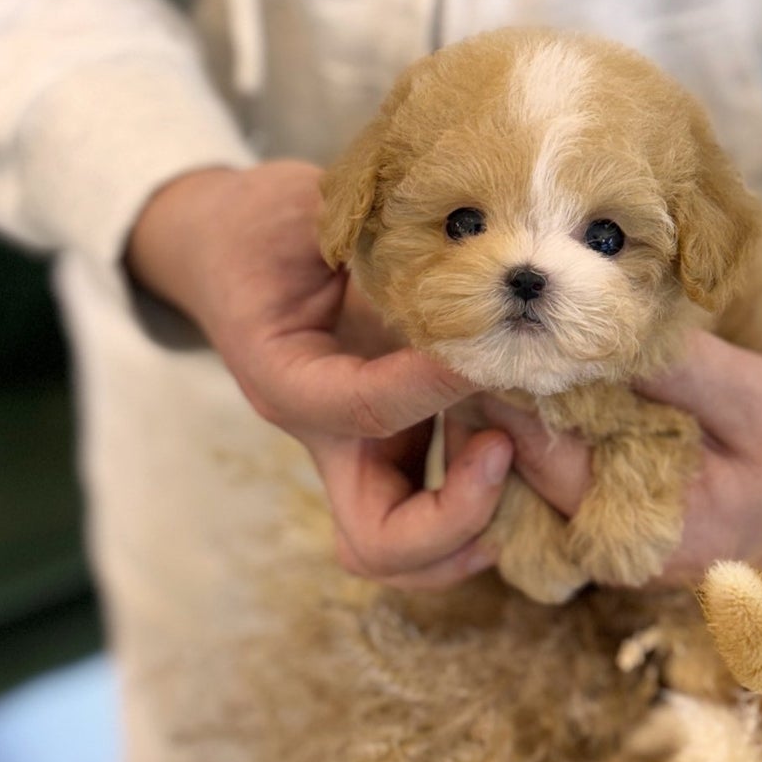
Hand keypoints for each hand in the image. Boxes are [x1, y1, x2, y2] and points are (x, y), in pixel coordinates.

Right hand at [126, 164, 513, 588]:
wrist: (230, 245)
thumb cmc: (262, 227)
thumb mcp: (300, 215)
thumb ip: (369, 238)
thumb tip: (468, 254)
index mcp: (289, 382)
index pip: (364, 411)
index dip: (430, 387)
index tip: (483, 351)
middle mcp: (327, 437)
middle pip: (378, 543)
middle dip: (454, 519)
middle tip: (500, 447)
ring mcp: (364, 451)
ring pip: (411, 547)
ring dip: (481, 520)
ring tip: (525, 448)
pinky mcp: (399, 443)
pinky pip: (443, 501)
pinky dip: (494, 488)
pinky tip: (532, 428)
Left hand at [479, 329, 761, 582]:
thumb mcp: (751, 396)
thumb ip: (666, 368)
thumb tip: (583, 322)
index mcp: (643, 535)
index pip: (536, 452)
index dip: (503, 383)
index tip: (476, 320)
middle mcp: (619, 556)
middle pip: (528, 466)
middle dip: (505, 393)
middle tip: (477, 315)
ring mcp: (623, 548)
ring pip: (545, 471)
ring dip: (530, 407)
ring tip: (508, 332)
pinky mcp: (634, 527)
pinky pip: (574, 473)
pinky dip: (564, 424)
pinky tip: (560, 372)